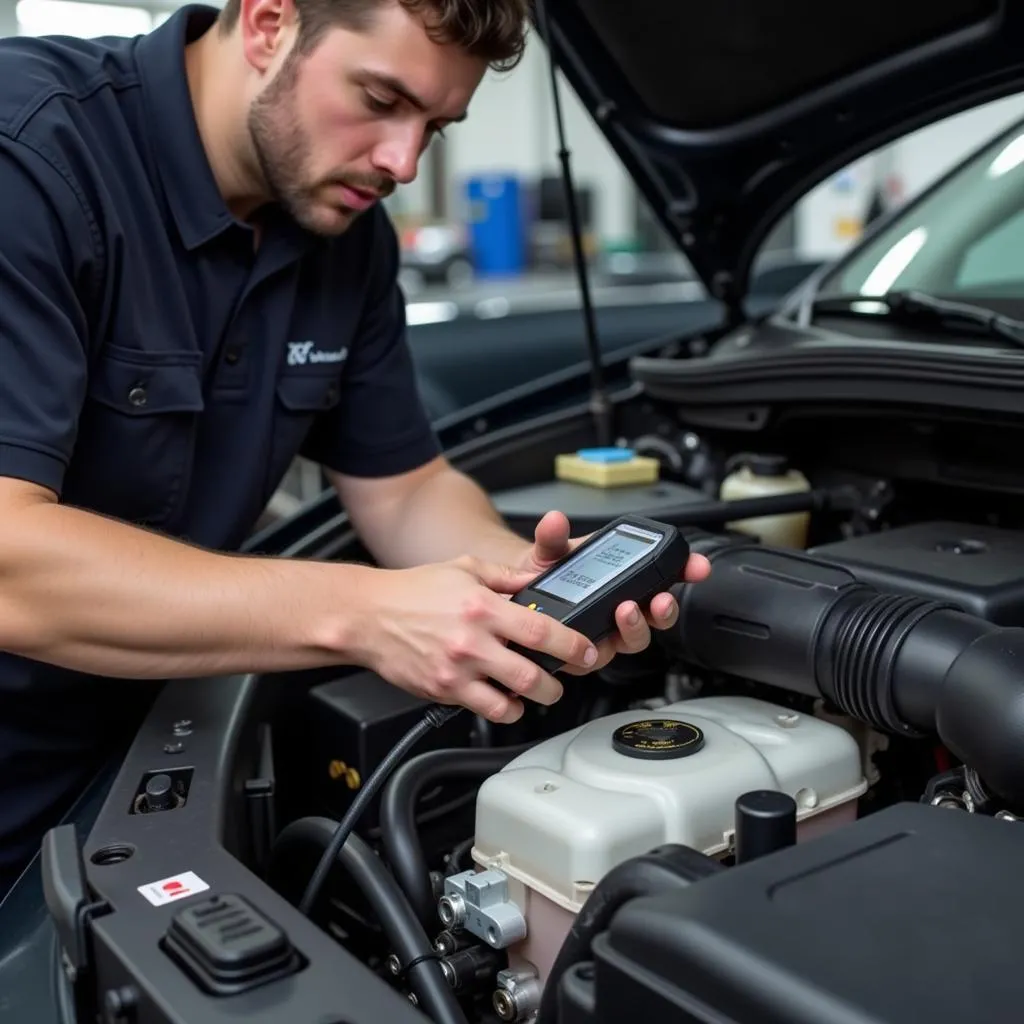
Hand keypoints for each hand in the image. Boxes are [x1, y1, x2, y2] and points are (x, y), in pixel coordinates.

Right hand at [355, 555, 599, 723]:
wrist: (367, 616)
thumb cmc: (413, 590)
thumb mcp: (465, 568)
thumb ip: (506, 577)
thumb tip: (539, 580)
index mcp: (482, 606)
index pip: (540, 630)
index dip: (571, 645)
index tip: (586, 651)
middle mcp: (472, 640)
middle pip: (532, 674)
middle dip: (557, 682)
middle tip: (562, 677)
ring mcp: (457, 670)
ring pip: (512, 699)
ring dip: (533, 700)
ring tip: (538, 691)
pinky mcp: (443, 690)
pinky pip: (485, 710)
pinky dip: (504, 709)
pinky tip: (506, 699)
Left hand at [521, 510, 711, 672]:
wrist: (520, 595)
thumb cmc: (547, 573)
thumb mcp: (551, 550)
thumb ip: (553, 536)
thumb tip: (554, 520)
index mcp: (627, 581)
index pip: (666, 576)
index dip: (686, 570)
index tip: (698, 566)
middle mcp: (623, 609)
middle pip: (657, 616)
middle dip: (664, 609)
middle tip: (659, 599)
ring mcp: (607, 634)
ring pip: (634, 639)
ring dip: (636, 627)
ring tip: (625, 611)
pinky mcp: (584, 655)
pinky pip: (596, 657)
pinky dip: (594, 648)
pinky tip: (585, 640)